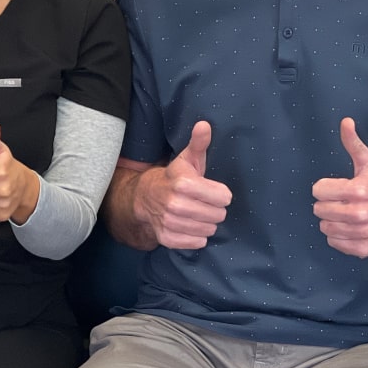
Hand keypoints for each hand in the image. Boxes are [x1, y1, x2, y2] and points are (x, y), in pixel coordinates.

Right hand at [135, 121, 231, 248]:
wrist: (145, 198)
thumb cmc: (175, 176)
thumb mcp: (187, 158)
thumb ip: (199, 142)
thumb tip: (204, 124)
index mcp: (183, 183)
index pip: (223, 197)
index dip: (222, 194)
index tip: (216, 191)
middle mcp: (175, 204)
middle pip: (218, 215)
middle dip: (216, 209)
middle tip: (207, 203)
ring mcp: (170, 223)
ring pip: (209, 229)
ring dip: (207, 222)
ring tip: (200, 213)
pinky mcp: (167, 238)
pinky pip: (197, 242)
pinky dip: (198, 236)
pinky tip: (192, 225)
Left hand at [312, 118, 367, 257]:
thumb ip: (353, 143)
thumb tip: (345, 121)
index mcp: (358, 190)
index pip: (318, 191)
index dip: (325, 188)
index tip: (336, 188)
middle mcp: (359, 213)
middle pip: (319, 209)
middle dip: (327, 204)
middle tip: (341, 201)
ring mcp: (360, 233)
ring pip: (325, 227)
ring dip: (332, 221)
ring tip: (345, 214)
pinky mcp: (362, 249)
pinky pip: (334, 242)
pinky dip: (338, 236)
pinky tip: (349, 227)